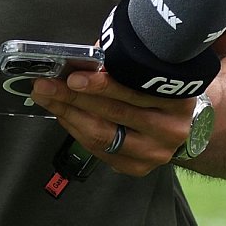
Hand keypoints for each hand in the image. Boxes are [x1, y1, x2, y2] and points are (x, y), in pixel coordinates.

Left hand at [29, 71, 193, 176]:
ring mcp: (154, 152)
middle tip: (46, 86)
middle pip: (114, 114)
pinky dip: (77, 130)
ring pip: (102, 135)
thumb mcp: (148, 70)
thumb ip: (120, 62)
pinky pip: (99, 150)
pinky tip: (64, 115)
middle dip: (73, 98)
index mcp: (177, 99)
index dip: (101, 84)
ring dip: (69, 115)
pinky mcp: (138, 167)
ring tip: (48, 98)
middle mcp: (169, 129)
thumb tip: (81, 58)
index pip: (134, 92)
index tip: (73, 76)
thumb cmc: (158, 89)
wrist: (179, 124)